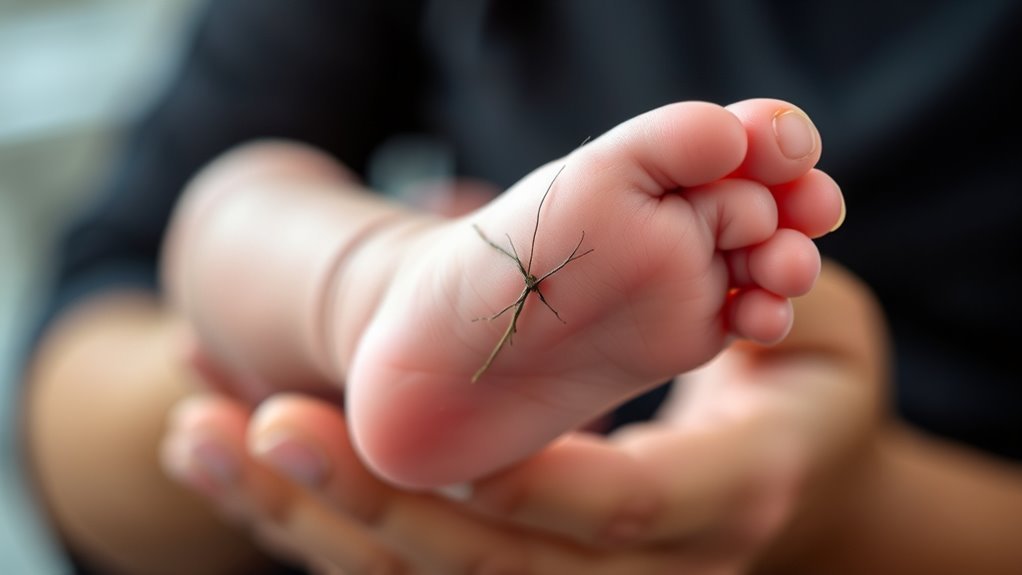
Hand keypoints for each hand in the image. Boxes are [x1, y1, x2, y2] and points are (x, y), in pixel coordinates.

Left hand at [161, 261, 887, 573]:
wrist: (799, 470)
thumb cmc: (811, 386)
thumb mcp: (826, 335)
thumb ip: (783, 311)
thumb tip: (721, 268)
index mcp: (729, 498)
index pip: (617, 507)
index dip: (517, 474)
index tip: (400, 425)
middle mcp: (646, 565)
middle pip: (491, 565)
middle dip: (367, 504)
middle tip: (254, 422)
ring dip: (302, 517)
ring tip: (193, 434)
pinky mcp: (523, 561)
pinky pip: (412, 559)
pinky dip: (313, 515)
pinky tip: (233, 457)